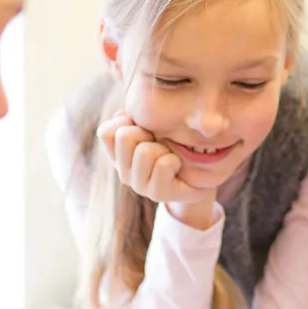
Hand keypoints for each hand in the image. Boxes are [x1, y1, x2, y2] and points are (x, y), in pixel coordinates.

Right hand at [97, 113, 215, 207]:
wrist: (201, 178)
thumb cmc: (176, 148)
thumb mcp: (154, 129)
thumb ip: (135, 120)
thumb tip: (121, 114)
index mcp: (118, 156)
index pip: (106, 133)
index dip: (126, 122)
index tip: (144, 130)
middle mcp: (124, 173)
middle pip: (124, 137)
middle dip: (146, 133)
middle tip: (159, 144)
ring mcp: (139, 186)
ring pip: (144, 151)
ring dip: (162, 149)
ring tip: (169, 156)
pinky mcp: (158, 194)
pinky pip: (164, 164)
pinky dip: (174, 161)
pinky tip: (177, 168)